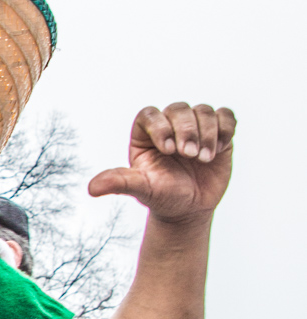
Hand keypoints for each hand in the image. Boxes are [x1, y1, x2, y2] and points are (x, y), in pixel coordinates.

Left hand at [88, 103, 235, 223]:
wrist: (189, 209)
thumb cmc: (162, 197)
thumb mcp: (141, 189)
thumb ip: (119, 182)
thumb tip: (92, 188)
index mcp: (145, 133)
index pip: (150, 114)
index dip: (160, 126)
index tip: (167, 149)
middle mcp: (169, 125)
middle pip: (179, 109)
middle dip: (187, 130)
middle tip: (189, 155)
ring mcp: (195, 127)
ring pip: (203, 111)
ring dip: (207, 132)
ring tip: (204, 158)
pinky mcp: (218, 132)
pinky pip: (225, 116)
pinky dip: (226, 128)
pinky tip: (220, 148)